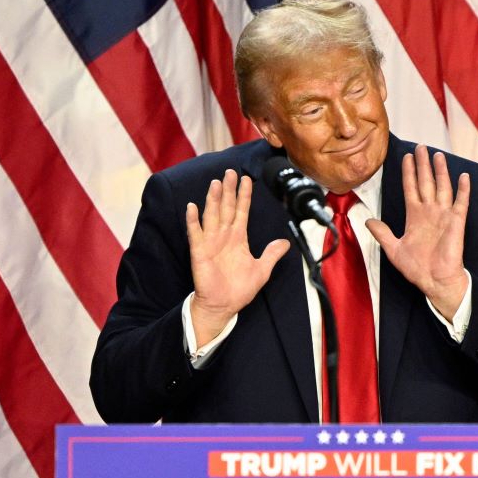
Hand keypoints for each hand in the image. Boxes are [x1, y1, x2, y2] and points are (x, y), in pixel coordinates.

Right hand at [186, 170, 289, 345]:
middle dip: (229, 190)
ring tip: (216, 183)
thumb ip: (271, 254)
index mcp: (238, 238)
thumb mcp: (262, 269)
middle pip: (227, 208)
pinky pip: (196, 234)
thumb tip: (285, 243)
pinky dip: (193, 221)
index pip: (242, 211)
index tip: (247, 179)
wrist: (223, 305)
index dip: (244, 196)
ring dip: (213, 199)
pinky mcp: (200, 252)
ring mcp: (211, 243)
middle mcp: (224, 236)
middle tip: (230, 172)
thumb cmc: (239, 288)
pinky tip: (192, 207)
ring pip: (212, 216)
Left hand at [366, 145, 469, 320]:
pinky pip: (461, 202)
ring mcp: (444, 215)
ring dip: (441, 171)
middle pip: (426, 182)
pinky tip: (464, 176)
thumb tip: (368, 221)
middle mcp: (430, 212)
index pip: (410, 188)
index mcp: (415, 216)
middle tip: (421, 147)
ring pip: (442, 187)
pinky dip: (463, 189)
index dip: (408, 173)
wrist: (435, 281)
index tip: (406, 157)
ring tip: (438, 155)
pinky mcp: (456, 222)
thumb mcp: (393, 249)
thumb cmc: (417, 268)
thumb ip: (382, 233)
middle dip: (423, 165)